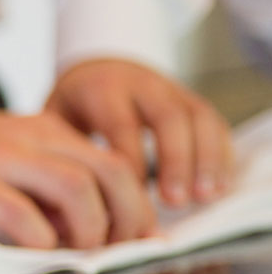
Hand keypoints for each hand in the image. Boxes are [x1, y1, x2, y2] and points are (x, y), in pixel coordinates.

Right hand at [0, 109, 156, 248]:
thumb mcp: (7, 154)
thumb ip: (44, 178)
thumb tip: (85, 226)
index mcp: (46, 130)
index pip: (115, 161)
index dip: (139, 203)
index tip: (140, 237)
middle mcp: (32, 137)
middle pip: (111, 173)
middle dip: (128, 218)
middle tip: (121, 252)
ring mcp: (0, 158)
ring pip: (77, 189)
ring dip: (91, 230)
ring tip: (81, 256)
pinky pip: (21, 213)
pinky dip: (39, 241)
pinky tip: (36, 256)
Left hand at [45, 59, 233, 207]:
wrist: (97, 67)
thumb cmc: (72, 107)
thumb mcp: (54, 120)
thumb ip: (58, 153)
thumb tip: (57, 207)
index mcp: (102, 90)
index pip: (120, 125)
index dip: (129, 165)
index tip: (127, 201)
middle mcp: (141, 84)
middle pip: (167, 117)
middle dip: (174, 161)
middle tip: (173, 201)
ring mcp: (171, 89)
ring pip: (197, 119)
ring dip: (204, 160)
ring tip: (203, 198)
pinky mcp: (191, 99)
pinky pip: (214, 123)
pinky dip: (220, 154)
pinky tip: (218, 186)